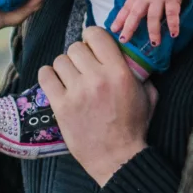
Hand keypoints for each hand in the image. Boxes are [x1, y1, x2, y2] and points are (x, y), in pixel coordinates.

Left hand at [41, 26, 153, 185]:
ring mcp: (77, 92)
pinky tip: (57, 83)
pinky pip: (45, 76)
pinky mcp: (61, 106)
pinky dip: (49, 76)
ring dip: (65, 67)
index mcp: (119, 72)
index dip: (93, 37)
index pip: (96, 35)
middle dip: (80, 54)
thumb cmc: (133, 127)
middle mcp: (97, 78)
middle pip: (76, 47)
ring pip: (60, 60)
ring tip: (71, 78)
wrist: (117, 158)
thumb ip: (140, 73)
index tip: (93, 46)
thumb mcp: (148, 96)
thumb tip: (130, 56)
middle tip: (83, 66)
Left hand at [110, 0, 186, 49]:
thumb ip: (138, 0)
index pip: (127, 8)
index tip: (113, 29)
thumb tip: (128, 16)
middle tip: (124, 40)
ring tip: (154, 43)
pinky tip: (174, 34)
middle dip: (129, 27)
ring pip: (154, 15)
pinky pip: (172, 12)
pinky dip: (173, 23)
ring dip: (153, 30)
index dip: (119, 18)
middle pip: (136, 13)